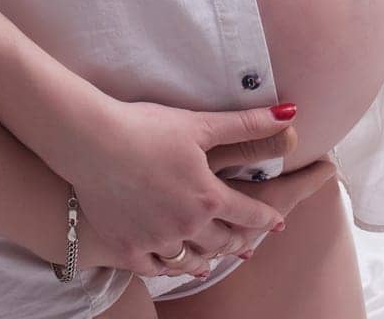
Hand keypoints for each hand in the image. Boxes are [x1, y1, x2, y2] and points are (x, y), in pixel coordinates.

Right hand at [71, 101, 297, 277]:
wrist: (92, 142)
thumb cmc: (146, 127)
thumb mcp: (200, 123)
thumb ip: (246, 124)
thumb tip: (291, 116)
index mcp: (209, 197)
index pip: (248, 213)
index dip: (265, 218)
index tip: (276, 223)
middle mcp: (188, 226)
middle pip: (222, 242)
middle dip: (237, 242)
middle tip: (245, 244)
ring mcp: (157, 240)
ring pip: (190, 259)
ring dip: (206, 259)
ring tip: (212, 260)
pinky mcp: (127, 247)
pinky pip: (154, 267)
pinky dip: (167, 266)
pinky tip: (170, 263)